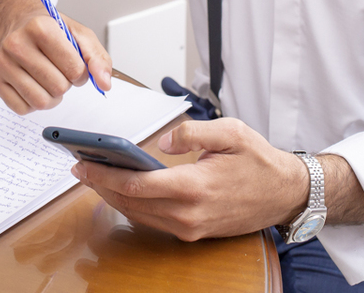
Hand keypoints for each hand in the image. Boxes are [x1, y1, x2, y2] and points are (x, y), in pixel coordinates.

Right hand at [0, 0, 111, 113]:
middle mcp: (17, 44)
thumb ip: (97, 58)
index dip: (81, 72)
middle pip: (58, 88)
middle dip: (66, 83)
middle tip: (59, 70)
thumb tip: (104, 83)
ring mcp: (3, 63)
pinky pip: (23, 109)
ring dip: (52, 97)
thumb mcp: (79, 35)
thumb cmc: (50, 29)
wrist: (19, 20)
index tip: (74, 64)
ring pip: (41, 102)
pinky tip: (34, 85)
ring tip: (49, 79)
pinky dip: (34, 103)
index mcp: (41, 27)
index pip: (75, 70)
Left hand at [70, 118, 308, 240]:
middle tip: (78, 167)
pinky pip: (153, 221)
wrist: (285, 195)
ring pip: (138, 215)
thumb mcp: (232, 132)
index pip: (136, 185)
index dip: (104, 175)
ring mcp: (190, 227)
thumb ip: (194, 132)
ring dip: (112, 197)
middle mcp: (189, 213)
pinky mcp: (193, 232)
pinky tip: (120, 190)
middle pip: (130, 203)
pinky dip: (132, 206)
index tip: (82, 164)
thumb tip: (164, 141)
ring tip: (93, 176)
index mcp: (195, 187)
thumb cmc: (260, 161)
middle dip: (100, 185)